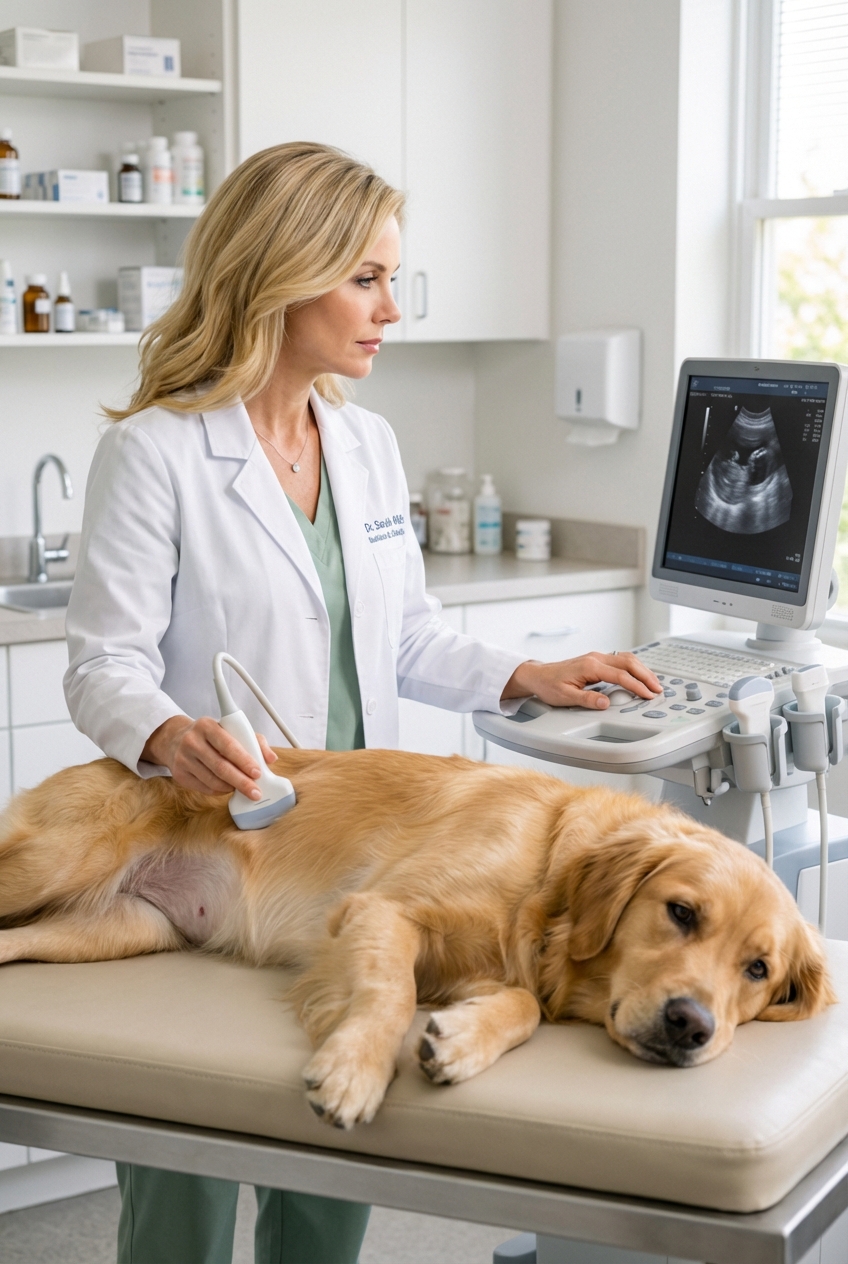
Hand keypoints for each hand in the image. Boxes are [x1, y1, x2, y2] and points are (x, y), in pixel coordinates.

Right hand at [141, 715, 278, 796]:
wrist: (176, 740)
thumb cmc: (212, 736)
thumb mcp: (230, 730)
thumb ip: (254, 741)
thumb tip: (271, 758)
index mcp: (207, 726)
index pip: (228, 745)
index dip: (244, 761)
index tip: (258, 772)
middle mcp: (192, 741)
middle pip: (220, 766)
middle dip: (241, 781)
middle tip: (256, 791)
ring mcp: (183, 759)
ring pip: (212, 780)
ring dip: (232, 788)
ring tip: (244, 789)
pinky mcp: (179, 775)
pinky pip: (204, 788)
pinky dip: (220, 791)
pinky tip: (228, 788)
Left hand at [502, 652, 660, 709]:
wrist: (538, 675)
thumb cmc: (549, 685)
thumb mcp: (565, 696)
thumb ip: (587, 699)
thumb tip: (606, 703)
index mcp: (590, 666)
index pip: (621, 675)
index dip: (637, 686)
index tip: (648, 695)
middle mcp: (596, 658)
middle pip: (629, 662)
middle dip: (646, 675)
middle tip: (657, 689)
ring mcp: (597, 657)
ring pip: (626, 659)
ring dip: (642, 670)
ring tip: (653, 683)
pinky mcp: (596, 660)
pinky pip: (620, 660)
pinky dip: (633, 668)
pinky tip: (639, 676)